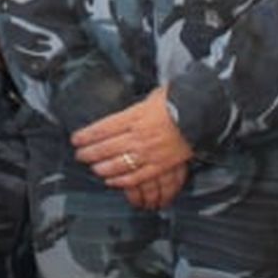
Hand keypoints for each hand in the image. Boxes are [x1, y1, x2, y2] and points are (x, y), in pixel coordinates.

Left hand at [72, 89, 191, 210]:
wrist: (201, 113)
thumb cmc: (177, 101)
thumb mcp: (150, 97)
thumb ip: (134, 109)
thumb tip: (120, 115)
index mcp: (134, 117)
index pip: (102, 129)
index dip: (86, 136)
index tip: (76, 140)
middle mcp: (138, 136)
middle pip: (105, 148)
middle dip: (89, 153)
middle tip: (79, 155)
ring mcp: (149, 153)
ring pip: (117, 164)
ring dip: (101, 167)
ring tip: (93, 168)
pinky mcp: (159, 165)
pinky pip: (136, 177)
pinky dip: (121, 181)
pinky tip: (111, 180)